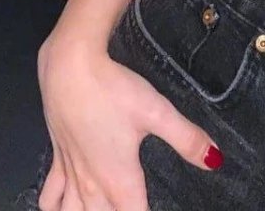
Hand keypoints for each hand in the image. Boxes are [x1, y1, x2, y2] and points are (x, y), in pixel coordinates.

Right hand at [35, 36, 222, 210]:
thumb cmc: (113, 89)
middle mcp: (93, 185)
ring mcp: (72, 173)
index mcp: (120, 181)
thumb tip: (215, 160)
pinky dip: (54, 207)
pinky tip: (61, 206)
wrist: (69, 68)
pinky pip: (49, 196)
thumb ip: (186, 138)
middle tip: (130, 207)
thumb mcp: (157, 111)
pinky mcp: (57, 157)